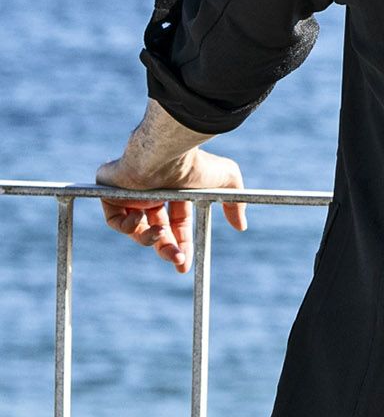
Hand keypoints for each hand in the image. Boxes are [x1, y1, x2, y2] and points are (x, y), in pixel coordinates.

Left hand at [96, 147, 247, 274]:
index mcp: (175, 190)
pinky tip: (138, 220)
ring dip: (148, 239)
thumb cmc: (195, 164)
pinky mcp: (110, 192)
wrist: (166, 153)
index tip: (185, 263)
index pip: (176, 222)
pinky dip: (125, 227)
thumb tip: (241, 226)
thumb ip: (235, 204)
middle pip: (156, 229)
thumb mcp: (227, 182)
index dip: (181, 243)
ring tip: (159, 234)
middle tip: (177, 262)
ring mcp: (130, 193)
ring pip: (136, 229)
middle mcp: (152, 192)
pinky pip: (114, 220)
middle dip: (167, 249)